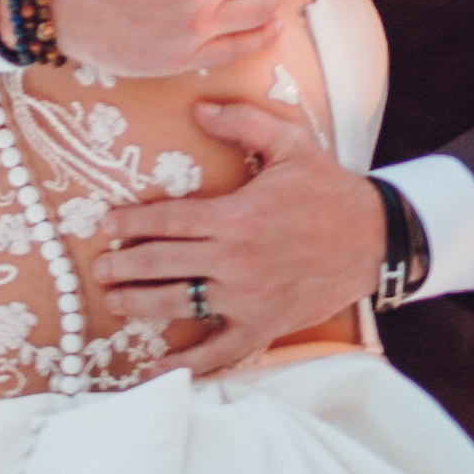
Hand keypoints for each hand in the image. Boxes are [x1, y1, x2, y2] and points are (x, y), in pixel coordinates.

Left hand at [94, 99, 386, 372]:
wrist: (374, 240)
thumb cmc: (328, 190)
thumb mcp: (290, 143)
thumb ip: (243, 122)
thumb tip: (197, 108)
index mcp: (236, 215)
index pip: (168, 219)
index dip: (131, 222)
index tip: (107, 225)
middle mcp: (235, 260)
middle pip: (163, 263)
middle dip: (124, 266)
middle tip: (98, 268)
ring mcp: (248, 298)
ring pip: (181, 304)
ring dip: (141, 305)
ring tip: (115, 302)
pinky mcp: (264, 326)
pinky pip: (220, 351)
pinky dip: (189, 363)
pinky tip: (162, 366)